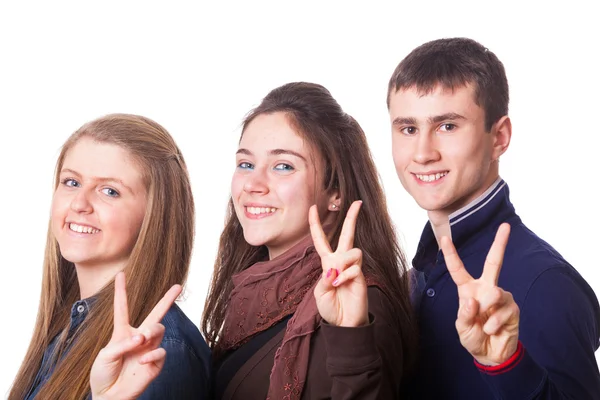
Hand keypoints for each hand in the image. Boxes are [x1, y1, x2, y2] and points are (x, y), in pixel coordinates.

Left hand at [90, 272, 181, 399]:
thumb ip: (123, 343)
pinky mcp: (156, 363)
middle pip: (156, 314)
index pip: (122, 308)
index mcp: (122, 332)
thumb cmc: (103, 374)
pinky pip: (160, 352)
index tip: (121, 274)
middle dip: (168, 299)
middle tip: (178, 286)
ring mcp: (149, 349)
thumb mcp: (105, 355)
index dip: (122, 291)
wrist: (109, 396)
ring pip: (158, 329)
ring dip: (151, 332)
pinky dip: (152, 354)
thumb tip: (142, 338)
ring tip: (141, 340)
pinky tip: (144, 360)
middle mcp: (139, 337)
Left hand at [310, 200, 367, 326]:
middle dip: (352, 218)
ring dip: (343, 264)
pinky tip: (341, 286)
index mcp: (327, 263)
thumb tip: (335, 268)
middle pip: (347, 234)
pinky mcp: (361, 276)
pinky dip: (345, 277)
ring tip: (336, 281)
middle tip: (357, 202)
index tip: (313, 207)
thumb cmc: (331, 308)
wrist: (344, 323)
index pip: (321, 240)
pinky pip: (354, 268)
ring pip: (353, 251)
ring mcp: (352, 268)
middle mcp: (341, 261)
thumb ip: (323, 279)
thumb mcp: (319, 293)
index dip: (315, 224)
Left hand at [441, 223, 519, 365]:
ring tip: (484, 325)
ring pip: (494, 293)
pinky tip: (493, 330)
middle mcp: (485, 288)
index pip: (458, 270)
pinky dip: (493, 324)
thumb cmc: (473, 337)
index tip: (444, 238)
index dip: (451, 254)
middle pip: (493, 262)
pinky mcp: (512, 307)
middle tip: (506, 226)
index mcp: (468, 290)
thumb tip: (472, 301)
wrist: (491, 355)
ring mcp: (501, 296)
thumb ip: (464, 316)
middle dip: (500, 244)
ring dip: (486, 312)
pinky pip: (502, 311)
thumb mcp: (462, 328)